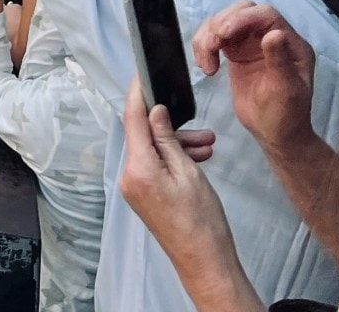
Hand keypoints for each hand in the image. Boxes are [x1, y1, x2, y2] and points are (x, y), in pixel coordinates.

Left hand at [117, 83, 244, 305]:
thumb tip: (155, 112)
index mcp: (138, 168)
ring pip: (153, 151)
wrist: (206, 263)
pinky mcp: (143, 195)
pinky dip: (174, 160)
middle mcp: (129, 177)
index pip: (132, 119)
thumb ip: (168, 139)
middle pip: (144, 136)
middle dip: (172, 128)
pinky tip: (198, 158)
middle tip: (201, 128)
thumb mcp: (189, 172)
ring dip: (178, 145)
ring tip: (208, 145)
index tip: (142, 74)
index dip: (138, 94)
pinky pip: (155, 166)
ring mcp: (135, 188)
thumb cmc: (202, 223)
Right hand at [193, 1, 316, 159]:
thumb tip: (274, 33)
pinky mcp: (236, 52)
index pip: (266, 15)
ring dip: (208, 37)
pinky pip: (214, 37)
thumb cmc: (286, 116)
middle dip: (222, 24)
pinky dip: (204, 46)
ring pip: (224, 21)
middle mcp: (272, 37)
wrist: (274, 134)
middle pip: (242, 11)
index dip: (243, 17)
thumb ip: (279, 61)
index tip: (223, 33)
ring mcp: (252, 43)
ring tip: (206, 63)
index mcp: (291, 43)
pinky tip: (206, 66)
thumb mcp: (285, 91)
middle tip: (212, 45)